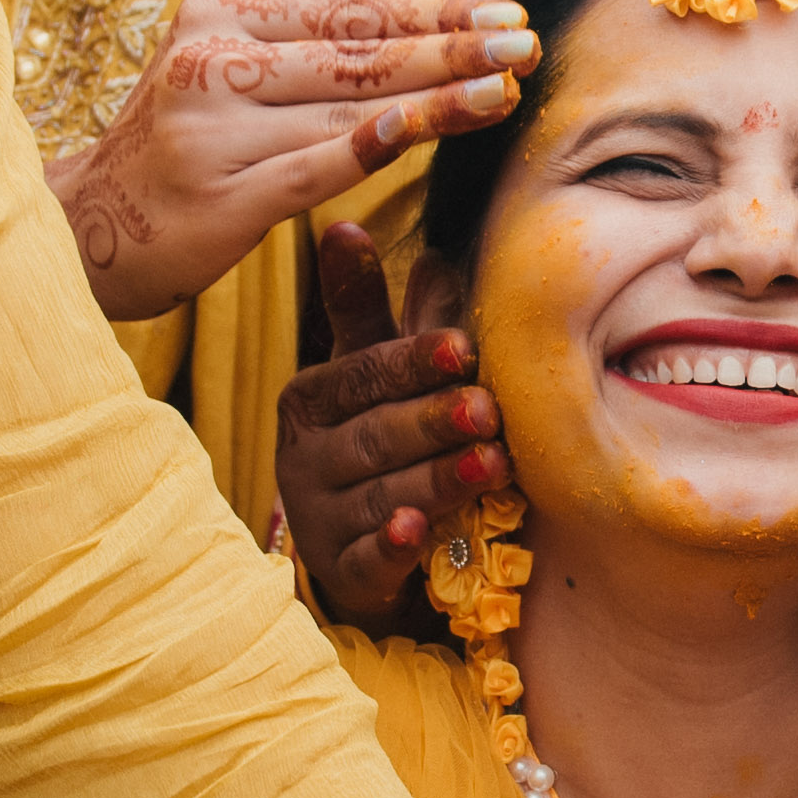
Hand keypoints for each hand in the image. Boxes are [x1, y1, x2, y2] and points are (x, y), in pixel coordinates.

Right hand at [50, 0, 532, 321]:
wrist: (91, 224)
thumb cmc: (184, 127)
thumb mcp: (231, 43)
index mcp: (216, 12)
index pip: (346, 10)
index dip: (431, 12)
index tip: (505, 11)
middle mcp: (208, 63)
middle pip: (354, 55)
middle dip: (450, 49)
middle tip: (526, 44)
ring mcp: (209, 131)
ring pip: (345, 110)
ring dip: (435, 101)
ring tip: (506, 91)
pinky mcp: (218, 198)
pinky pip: (312, 167)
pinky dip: (370, 146)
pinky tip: (427, 131)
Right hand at [275, 216, 497, 631]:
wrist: (351, 545)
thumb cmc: (370, 437)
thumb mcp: (365, 372)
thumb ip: (360, 308)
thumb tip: (343, 224)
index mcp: (311, 398)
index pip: (362, 373)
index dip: (412, 361)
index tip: (464, 346)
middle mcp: (305, 457)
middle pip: (374, 434)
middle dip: (433, 420)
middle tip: (489, 408)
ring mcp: (320, 518)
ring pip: (380, 494)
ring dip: (436, 478)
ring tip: (493, 464)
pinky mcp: (341, 573)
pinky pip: (366, 560)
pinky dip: (392, 547)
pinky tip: (420, 532)